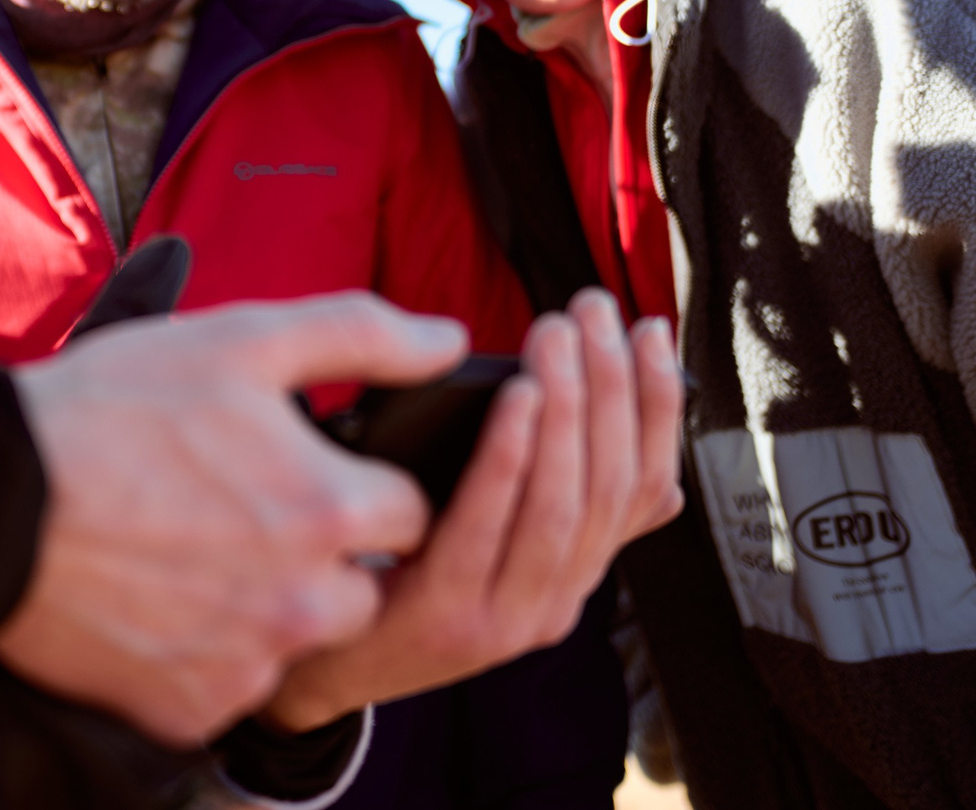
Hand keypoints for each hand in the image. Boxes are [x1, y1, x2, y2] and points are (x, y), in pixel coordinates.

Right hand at [0, 293, 468, 747]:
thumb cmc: (113, 409)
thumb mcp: (243, 340)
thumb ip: (363, 335)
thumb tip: (452, 339)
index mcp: (331, 510)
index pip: (408, 511)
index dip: (359, 482)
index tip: (299, 466)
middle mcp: (305, 602)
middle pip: (363, 586)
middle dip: (323, 551)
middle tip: (242, 508)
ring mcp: (246, 665)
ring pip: (297, 637)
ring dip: (269, 603)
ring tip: (193, 547)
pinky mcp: (189, 710)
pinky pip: (229, 684)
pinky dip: (206, 650)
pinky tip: (158, 596)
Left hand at [259, 289, 683, 731]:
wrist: (318, 663)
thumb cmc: (402, 569)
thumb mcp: (493, 534)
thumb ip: (554, 494)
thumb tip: (632, 439)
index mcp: (575, 576)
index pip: (647, 488)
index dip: (657, 406)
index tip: (649, 331)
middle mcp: (556, 602)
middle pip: (611, 486)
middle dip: (611, 385)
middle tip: (592, 311)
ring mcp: (504, 618)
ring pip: (564, 504)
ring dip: (568, 408)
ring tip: (557, 337)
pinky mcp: (444, 615)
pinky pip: (489, 524)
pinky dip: (509, 456)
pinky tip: (515, 398)